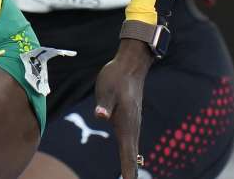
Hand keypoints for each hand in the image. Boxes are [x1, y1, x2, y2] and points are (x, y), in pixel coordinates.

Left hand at [94, 38, 152, 178]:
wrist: (130, 65)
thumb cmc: (116, 77)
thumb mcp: (106, 89)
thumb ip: (104, 104)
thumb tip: (101, 115)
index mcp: (126, 123)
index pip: (127, 152)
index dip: (128, 169)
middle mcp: (132, 126)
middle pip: (132, 155)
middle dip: (131, 171)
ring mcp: (132, 123)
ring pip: (132, 148)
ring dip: (131, 164)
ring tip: (130, 177)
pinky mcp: (130, 119)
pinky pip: (131, 141)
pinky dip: (131, 154)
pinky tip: (131, 158)